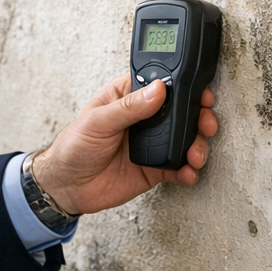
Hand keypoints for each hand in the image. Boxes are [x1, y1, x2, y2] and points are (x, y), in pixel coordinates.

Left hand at [31, 76, 217, 215]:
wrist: (66, 186)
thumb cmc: (73, 147)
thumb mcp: (96, 121)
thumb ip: (127, 107)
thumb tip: (157, 90)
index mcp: (129, 97)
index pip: (163, 84)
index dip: (184, 86)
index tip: (199, 92)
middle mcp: (145, 118)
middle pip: (182, 111)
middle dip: (199, 117)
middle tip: (205, 125)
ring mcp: (153, 142)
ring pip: (186, 138)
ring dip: (197, 145)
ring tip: (195, 154)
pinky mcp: (155, 167)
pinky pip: (179, 167)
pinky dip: (188, 170)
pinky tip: (188, 172)